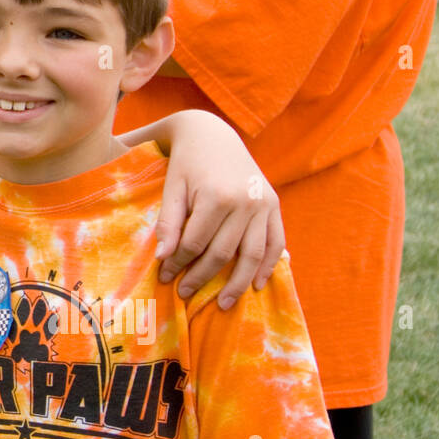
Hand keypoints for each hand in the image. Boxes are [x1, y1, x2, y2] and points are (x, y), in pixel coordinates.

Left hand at [122, 110, 284, 308]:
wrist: (212, 134)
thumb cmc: (186, 163)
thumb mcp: (172, 188)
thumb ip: (168, 223)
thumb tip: (163, 259)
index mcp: (215, 196)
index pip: (195, 243)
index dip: (178, 264)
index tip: (164, 277)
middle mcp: (244, 202)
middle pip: (222, 253)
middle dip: (201, 277)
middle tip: (184, 293)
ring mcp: (263, 204)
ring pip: (252, 254)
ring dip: (238, 283)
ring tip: (222, 304)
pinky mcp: (274, 204)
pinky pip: (275, 242)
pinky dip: (269, 265)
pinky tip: (257, 285)